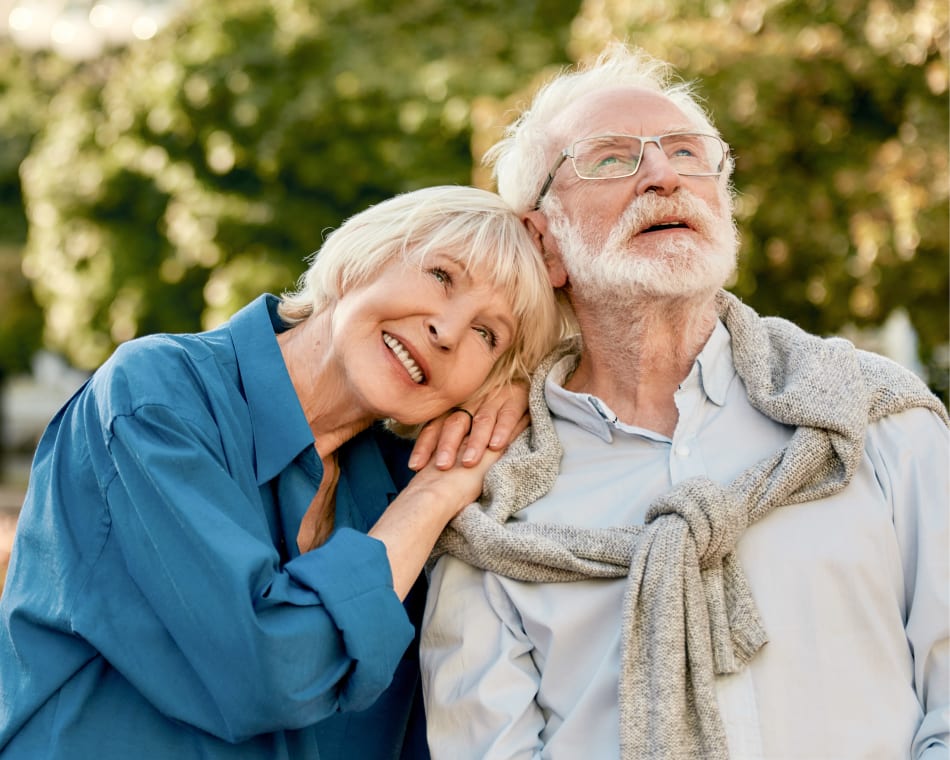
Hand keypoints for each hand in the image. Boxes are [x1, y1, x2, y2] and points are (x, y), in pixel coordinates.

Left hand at [408, 382, 528, 470]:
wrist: (522, 378)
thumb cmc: (492, 405)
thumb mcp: (469, 413)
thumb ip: (452, 434)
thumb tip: (424, 464)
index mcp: (456, 406)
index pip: (436, 425)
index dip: (425, 444)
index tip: (415, 465)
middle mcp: (472, 401)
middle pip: (455, 423)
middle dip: (447, 445)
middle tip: (442, 466)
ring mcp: (494, 399)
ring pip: (481, 421)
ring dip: (474, 442)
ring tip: (469, 462)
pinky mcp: (516, 399)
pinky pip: (508, 415)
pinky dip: (502, 430)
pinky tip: (496, 445)